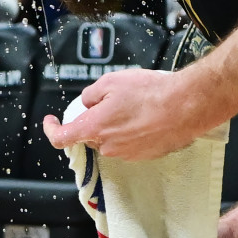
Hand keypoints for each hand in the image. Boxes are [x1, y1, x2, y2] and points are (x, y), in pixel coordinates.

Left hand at [42, 69, 217, 160]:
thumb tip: (88, 102)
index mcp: (95, 128)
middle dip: (97, 119)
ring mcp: (128, 154)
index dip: (52, 130)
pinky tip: (150, 115)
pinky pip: (132, 143)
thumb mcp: (113, 81)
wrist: (187, 106)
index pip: (62, 138)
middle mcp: (109, 146)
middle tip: (114, 100)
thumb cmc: (151, 93)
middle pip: (92, 135)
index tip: (51, 122)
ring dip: (118, 125)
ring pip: (113, 139)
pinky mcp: (147, 155)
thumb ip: (92, 93)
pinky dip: (136, 131)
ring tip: (138, 105)